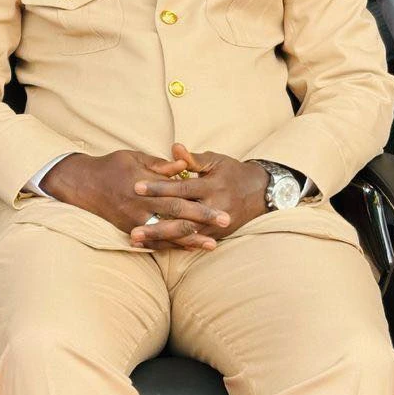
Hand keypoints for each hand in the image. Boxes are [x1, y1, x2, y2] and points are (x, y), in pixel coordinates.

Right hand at [41, 150, 230, 249]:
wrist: (81, 184)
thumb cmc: (110, 166)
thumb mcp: (133, 157)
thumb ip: (159, 164)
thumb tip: (183, 166)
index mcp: (144, 184)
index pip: (178, 193)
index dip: (200, 201)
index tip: (220, 206)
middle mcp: (140, 204)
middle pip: (176, 214)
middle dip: (201, 220)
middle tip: (224, 222)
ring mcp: (134, 220)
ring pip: (166, 232)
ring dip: (190, 239)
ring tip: (211, 245)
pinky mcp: (128, 229)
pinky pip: (152, 240)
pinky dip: (170, 244)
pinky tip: (186, 248)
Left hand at [129, 144, 268, 249]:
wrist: (260, 193)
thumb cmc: (232, 172)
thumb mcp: (216, 161)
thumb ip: (193, 158)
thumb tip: (174, 147)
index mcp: (213, 187)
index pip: (182, 189)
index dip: (159, 188)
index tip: (136, 187)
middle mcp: (215, 208)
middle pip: (182, 219)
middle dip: (157, 226)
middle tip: (134, 230)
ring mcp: (216, 225)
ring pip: (185, 234)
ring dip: (161, 239)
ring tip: (137, 240)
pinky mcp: (217, 235)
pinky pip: (192, 242)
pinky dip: (173, 245)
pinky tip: (153, 247)